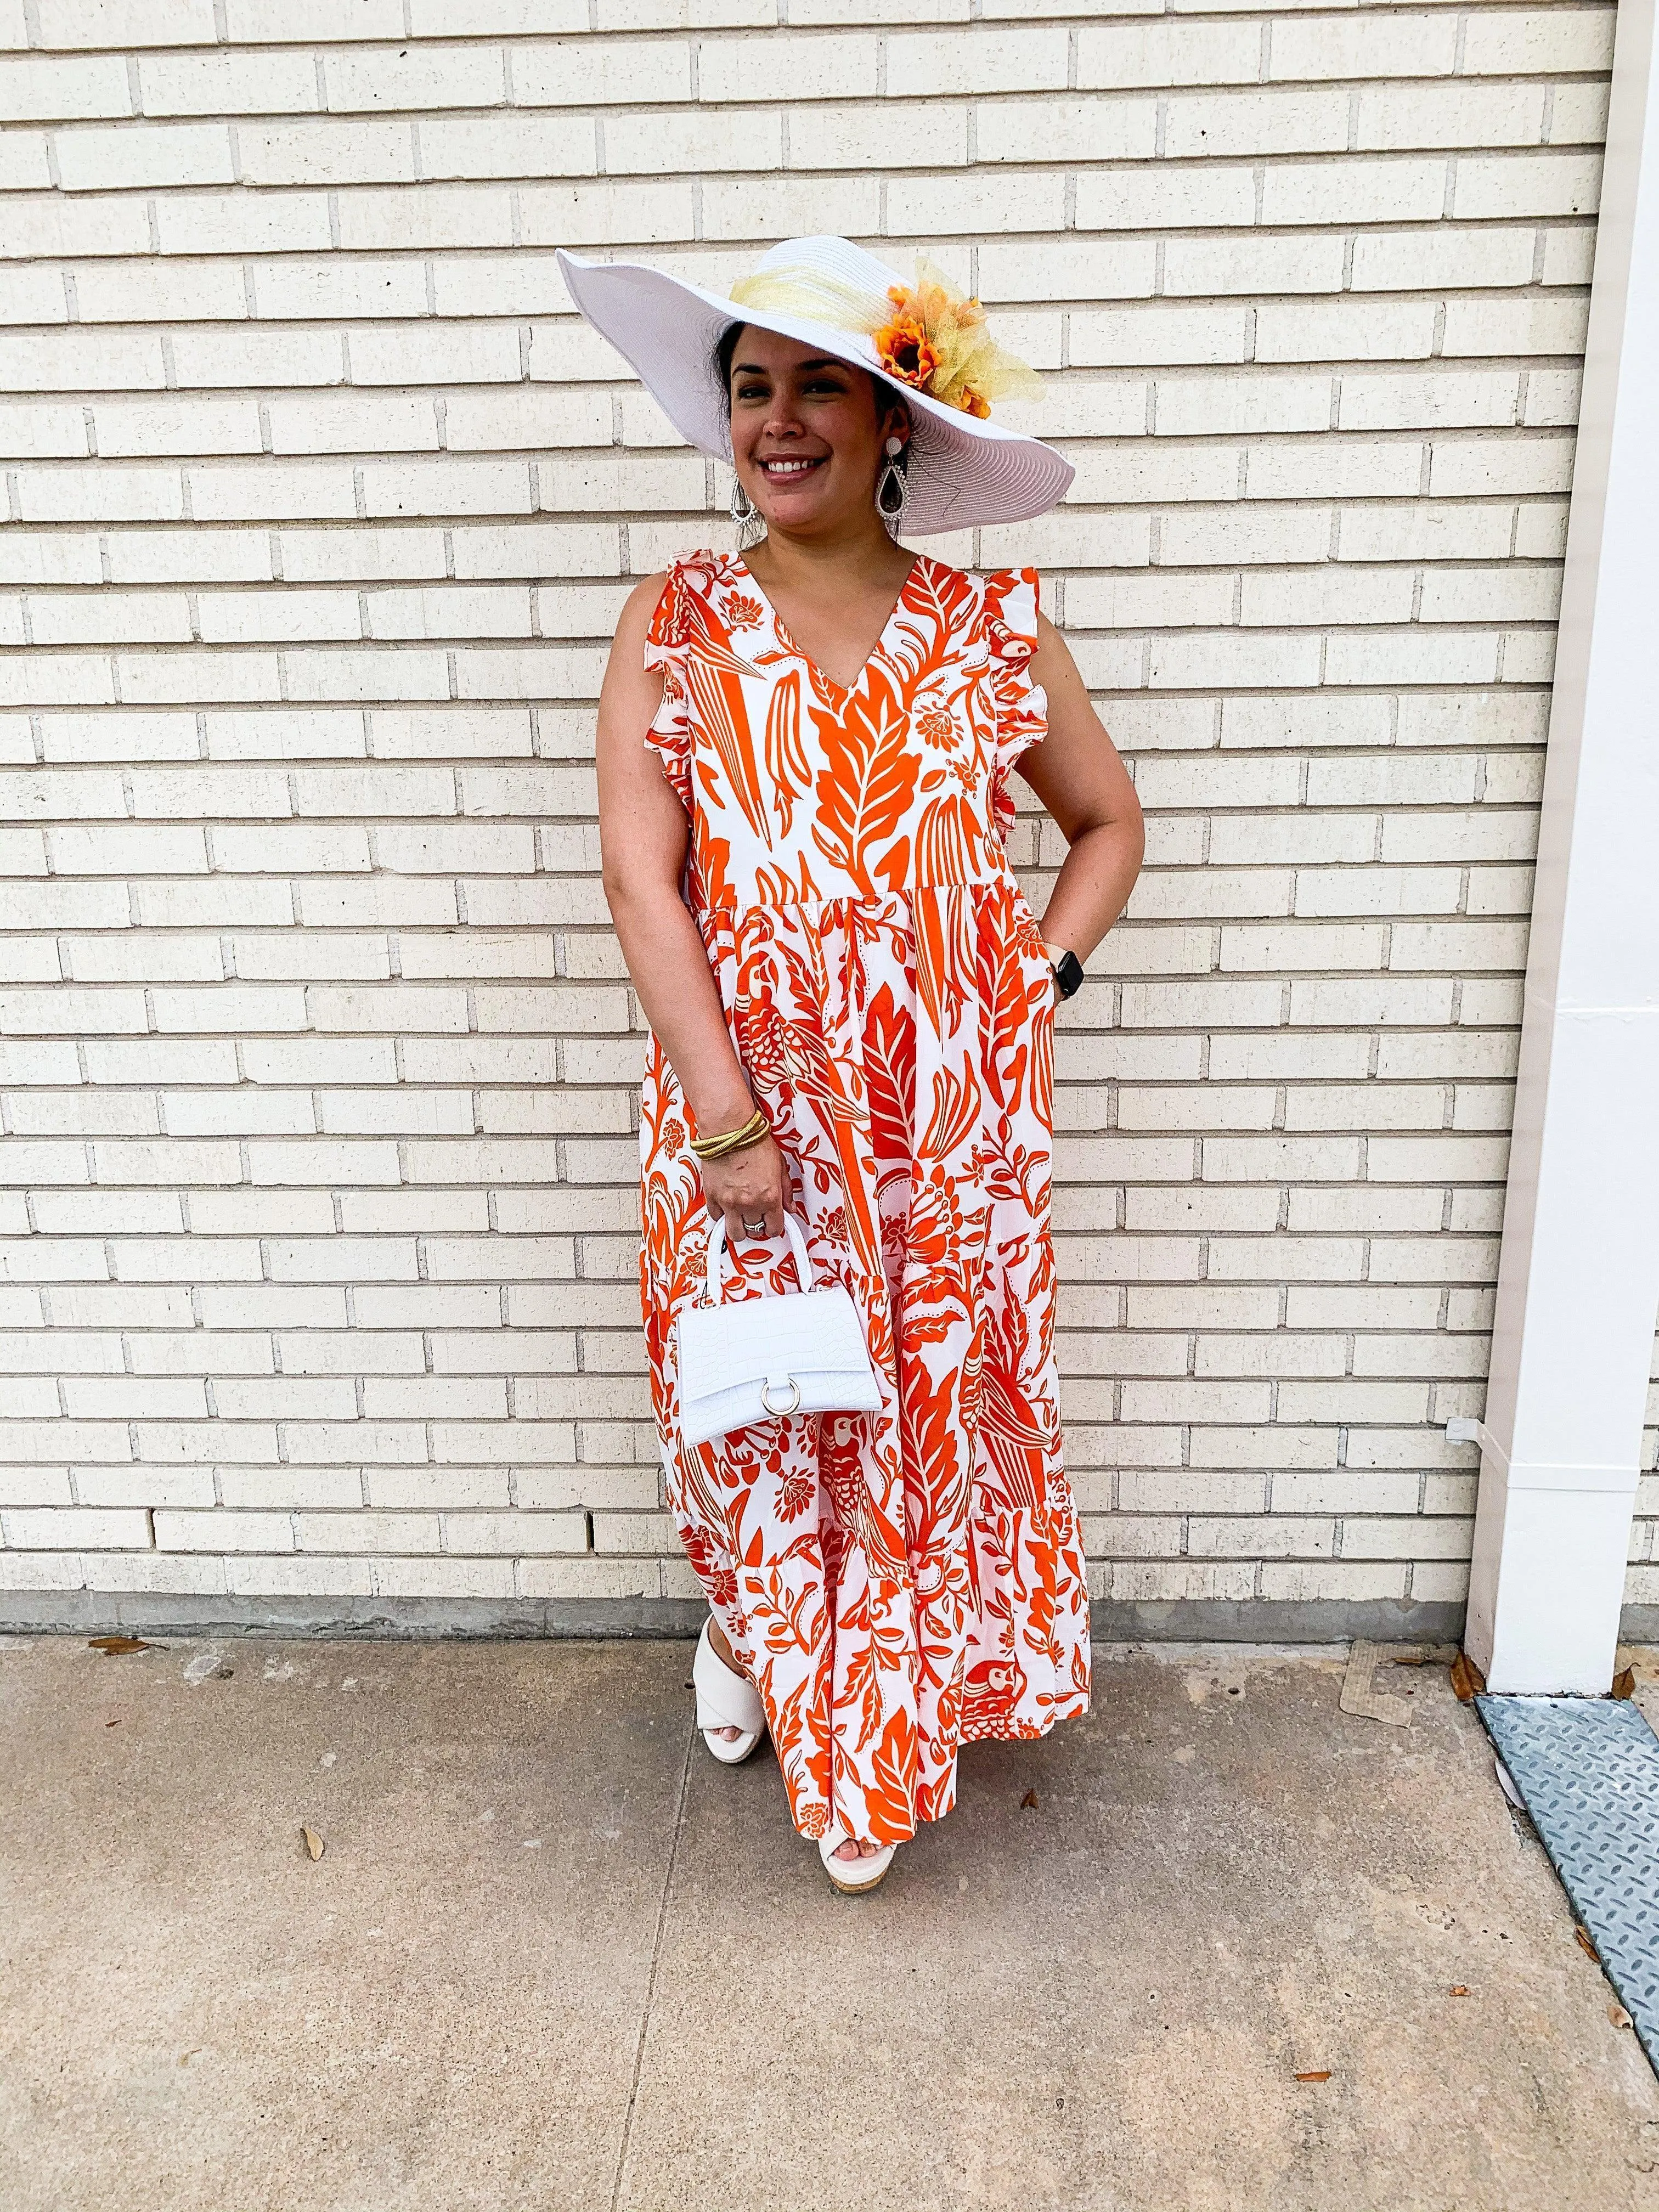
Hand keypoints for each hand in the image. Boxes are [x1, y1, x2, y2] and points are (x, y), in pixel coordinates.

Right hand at [700, 1132, 788, 1246]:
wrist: (730, 1130)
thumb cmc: (754, 1142)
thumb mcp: (780, 1165)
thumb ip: (786, 1190)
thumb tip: (790, 1207)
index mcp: (770, 1197)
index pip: (775, 1228)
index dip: (775, 1226)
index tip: (772, 1221)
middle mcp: (749, 1203)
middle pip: (754, 1233)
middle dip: (757, 1226)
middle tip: (757, 1216)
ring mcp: (728, 1202)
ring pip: (734, 1233)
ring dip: (739, 1227)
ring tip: (741, 1216)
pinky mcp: (712, 1196)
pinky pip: (716, 1217)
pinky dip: (722, 1214)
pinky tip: (727, 1205)